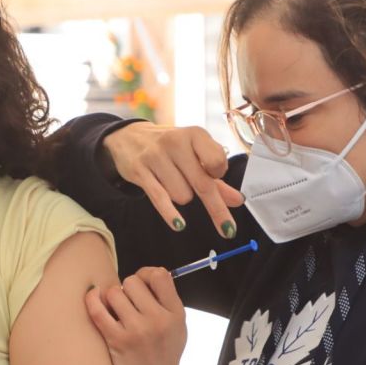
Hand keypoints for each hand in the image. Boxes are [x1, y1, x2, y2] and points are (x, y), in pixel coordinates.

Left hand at [85, 267, 186, 364]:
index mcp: (175, 313)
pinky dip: (92, 300)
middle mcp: (158, 319)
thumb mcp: (178, 327)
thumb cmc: (164, 358)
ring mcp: (137, 330)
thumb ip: (166, 302)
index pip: (159, 275)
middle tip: (126, 304)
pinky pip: (98, 309)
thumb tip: (147, 276)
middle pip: (132, 282)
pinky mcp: (117, 341)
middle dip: (126, 289)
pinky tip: (93, 299)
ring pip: (114, 293)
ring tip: (115, 312)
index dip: (145, 274)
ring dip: (111, 299)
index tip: (140, 283)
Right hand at [103, 122, 244, 238]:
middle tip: (228, 230)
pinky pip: (159, 198)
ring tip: (172, 182)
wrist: (128, 137)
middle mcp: (176, 142)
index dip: (218, 174)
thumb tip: (237, 201)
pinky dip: (170, 213)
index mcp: (194, 134)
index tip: (213, 175)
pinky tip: (178, 225)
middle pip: (202, 183)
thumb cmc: (169, 148)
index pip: (217, 161)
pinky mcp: (139, 171)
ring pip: (181, 195)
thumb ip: (215, 178)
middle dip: (215, 208)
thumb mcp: (194, 155)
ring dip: (182, 197)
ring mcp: (156, 156)